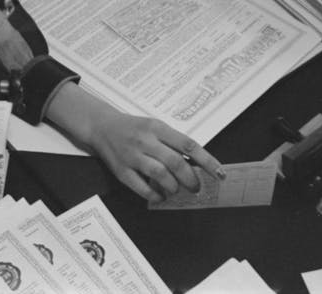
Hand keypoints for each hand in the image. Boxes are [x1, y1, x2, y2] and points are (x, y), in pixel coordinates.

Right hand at [45, 82, 224, 201]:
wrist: (102, 126)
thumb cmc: (133, 128)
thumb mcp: (155, 126)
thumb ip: (173, 142)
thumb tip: (196, 163)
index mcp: (157, 127)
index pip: (188, 145)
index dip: (207, 161)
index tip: (219, 173)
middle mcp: (145, 141)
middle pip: (176, 162)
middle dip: (191, 179)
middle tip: (195, 186)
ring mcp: (133, 156)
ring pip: (160, 175)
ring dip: (173, 187)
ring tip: (175, 189)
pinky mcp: (122, 170)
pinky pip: (142, 188)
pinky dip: (155, 196)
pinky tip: (160, 195)